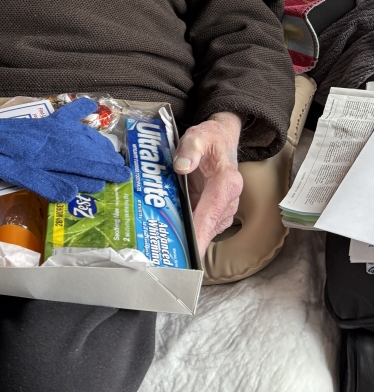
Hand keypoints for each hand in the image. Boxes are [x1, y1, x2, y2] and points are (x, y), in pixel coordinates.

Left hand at [173, 112, 242, 256]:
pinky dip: (186, 230)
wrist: (221, 141)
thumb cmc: (210, 140)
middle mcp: (229, 201)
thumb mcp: (199, 136)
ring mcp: (223, 210)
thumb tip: (181, 166)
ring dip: (185, 237)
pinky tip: (169, 233)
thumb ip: (190, 149)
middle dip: (187, 241)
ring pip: (203, 230)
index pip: (212, 213)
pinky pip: (200, 226)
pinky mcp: (215, 214)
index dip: (200, 234)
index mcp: (228, 183)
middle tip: (164, 255)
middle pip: (207, 227)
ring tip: (162, 247)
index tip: (190, 252)